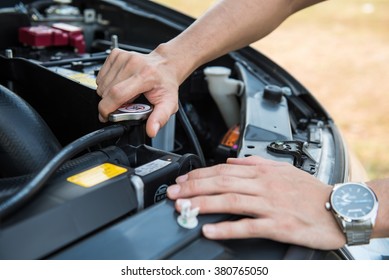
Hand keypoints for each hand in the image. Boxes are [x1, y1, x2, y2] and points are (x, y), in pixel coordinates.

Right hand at [96, 48, 179, 137]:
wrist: (165, 65)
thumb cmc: (165, 84)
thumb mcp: (168, 104)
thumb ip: (159, 118)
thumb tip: (151, 130)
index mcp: (145, 76)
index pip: (117, 93)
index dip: (107, 108)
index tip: (106, 117)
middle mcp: (133, 63)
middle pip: (107, 90)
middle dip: (109, 104)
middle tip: (122, 106)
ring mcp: (123, 57)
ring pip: (101, 84)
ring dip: (107, 94)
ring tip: (123, 94)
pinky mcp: (116, 54)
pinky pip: (100, 75)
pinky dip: (106, 84)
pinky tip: (119, 84)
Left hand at [167, 156, 345, 249]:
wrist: (339, 208)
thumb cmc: (311, 191)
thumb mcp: (283, 169)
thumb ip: (255, 162)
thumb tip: (232, 159)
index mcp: (263, 173)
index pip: (224, 170)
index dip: (199, 175)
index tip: (182, 180)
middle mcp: (264, 186)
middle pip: (222, 183)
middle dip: (194, 187)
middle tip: (173, 193)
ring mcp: (271, 205)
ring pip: (231, 201)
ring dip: (204, 204)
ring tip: (184, 208)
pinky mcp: (279, 225)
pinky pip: (249, 226)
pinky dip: (227, 227)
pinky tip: (210, 230)